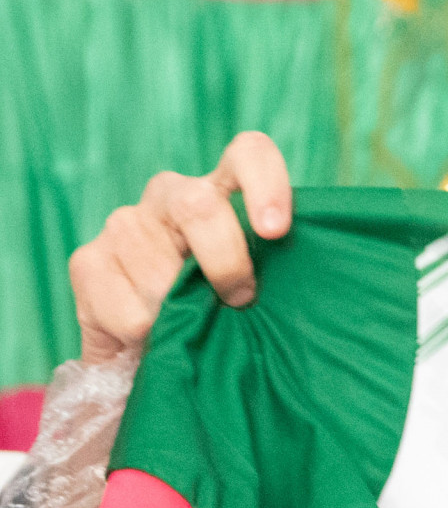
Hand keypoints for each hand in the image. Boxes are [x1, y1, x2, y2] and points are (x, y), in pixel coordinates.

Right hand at [69, 132, 291, 363]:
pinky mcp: (87, 261)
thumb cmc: (221, 315)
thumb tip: (300, 290)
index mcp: (221, 192)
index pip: (248, 154)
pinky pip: (129, 309)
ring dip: (182, 315)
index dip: (266, 183)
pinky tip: (148, 337)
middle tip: (238, 302)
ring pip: (160, 272)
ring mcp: (125, 224)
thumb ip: (271, 276)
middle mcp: (170, 195)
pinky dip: (147, 336)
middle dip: (225, 265)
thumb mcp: (255, 291)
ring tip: (186, 329)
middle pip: (200, 206)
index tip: (276, 231)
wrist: (151, 353)